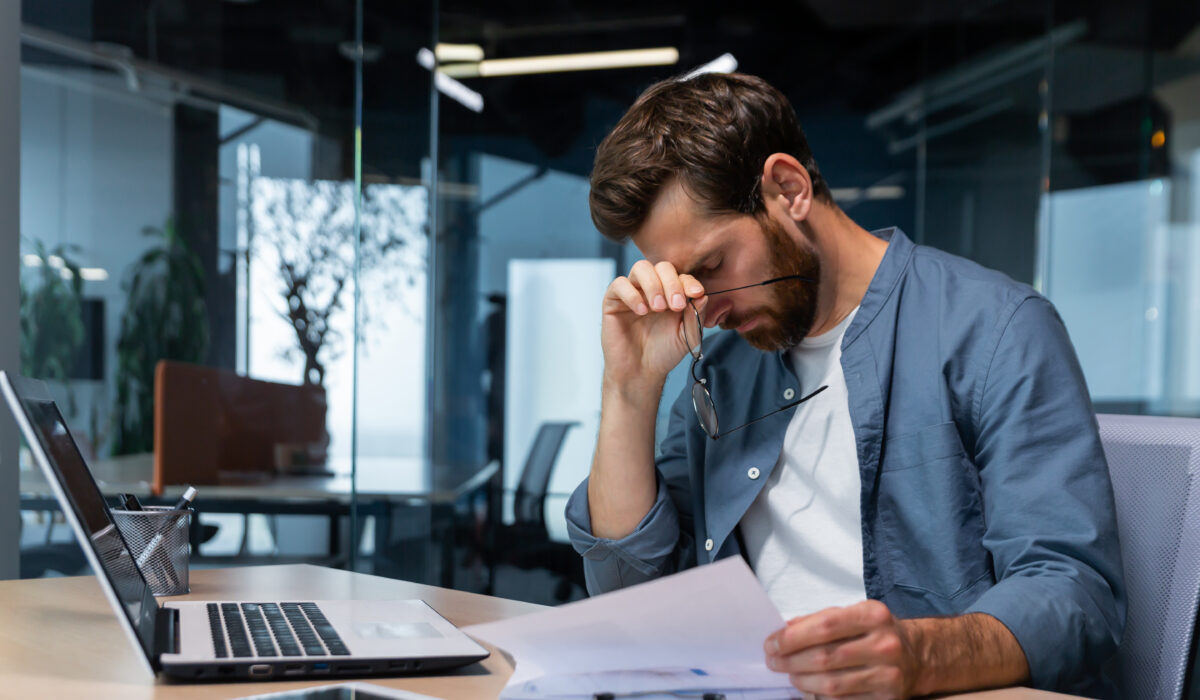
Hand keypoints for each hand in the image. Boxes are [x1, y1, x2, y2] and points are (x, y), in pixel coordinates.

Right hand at [601, 260, 706, 388]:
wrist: (640, 372)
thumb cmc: (664, 354)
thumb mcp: (687, 336)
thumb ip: (696, 315)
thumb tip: (702, 294)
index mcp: (672, 294)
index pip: (681, 276)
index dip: (689, 282)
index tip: (696, 293)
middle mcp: (652, 289)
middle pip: (662, 267)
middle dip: (672, 283)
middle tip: (676, 305)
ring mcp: (633, 293)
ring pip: (641, 268)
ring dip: (653, 285)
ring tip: (658, 308)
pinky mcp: (613, 301)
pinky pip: (619, 284)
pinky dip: (632, 294)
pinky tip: (641, 311)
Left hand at [764, 600, 919, 699]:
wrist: (915, 655)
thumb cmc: (873, 632)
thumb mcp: (852, 614)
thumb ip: (819, 620)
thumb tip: (784, 631)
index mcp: (873, 615)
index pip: (825, 626)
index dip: (793, 637)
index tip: (772, 643)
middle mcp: (884, 644)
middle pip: (825, 657)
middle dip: (791, 661)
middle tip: (774, 661)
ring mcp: (888, 674)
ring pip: (832, 684)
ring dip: (802, 681)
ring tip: (790, 674)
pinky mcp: (887, 698)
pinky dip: (820, 696)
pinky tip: (810, 689)